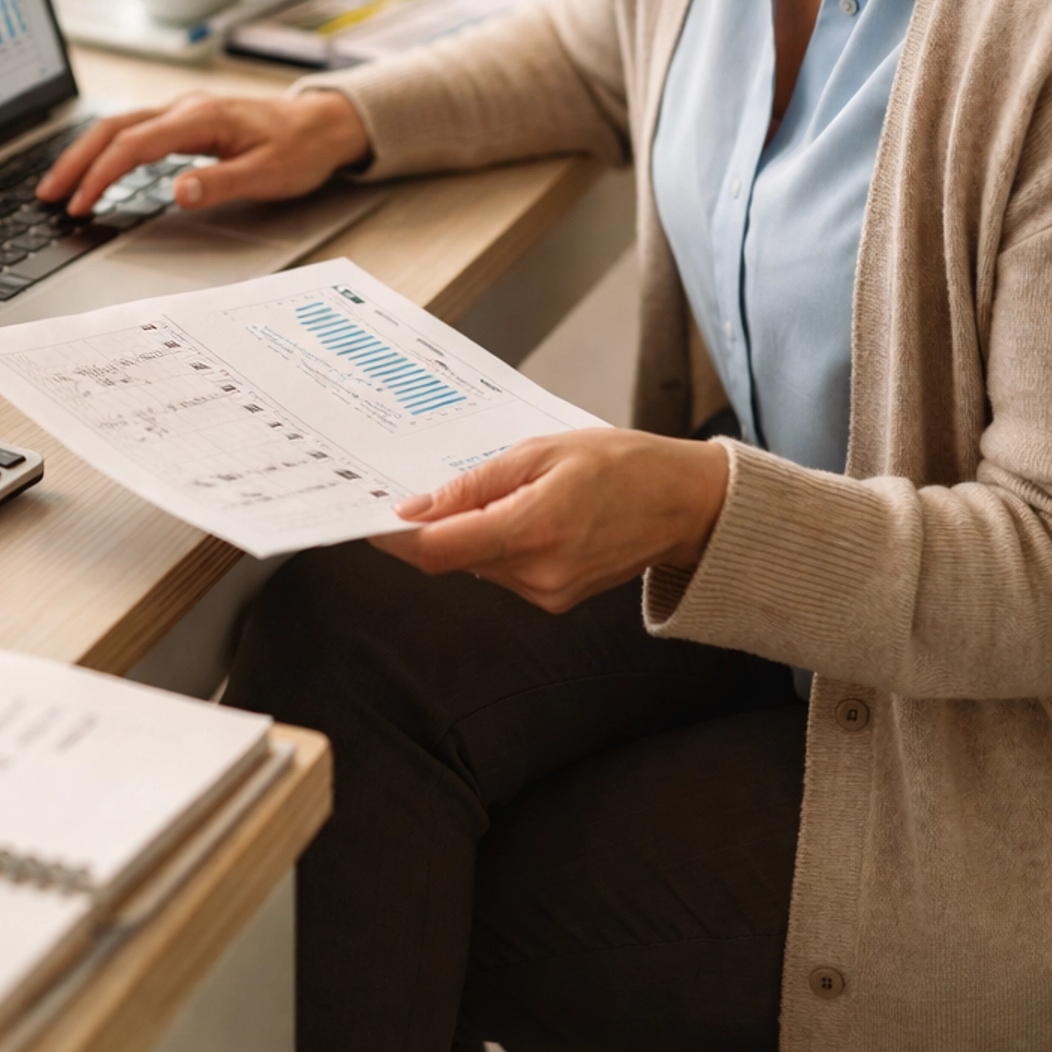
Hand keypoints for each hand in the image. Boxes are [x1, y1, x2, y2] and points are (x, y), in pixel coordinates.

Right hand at [36, 89, 369, 216]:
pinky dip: (108, 149)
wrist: (325, 123)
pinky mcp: (186, 121)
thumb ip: (219, 183)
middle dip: (76, 161)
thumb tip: (178, 191)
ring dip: (86, 154)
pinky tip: (97, 169)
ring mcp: (184, 112)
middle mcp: (186, 109)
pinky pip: (135, 130)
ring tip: (61, 186)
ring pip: (120, 126)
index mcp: (201, 118)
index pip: (134, 146)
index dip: (101, 175)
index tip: (81, 205)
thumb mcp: (267, 174)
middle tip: (49, 195)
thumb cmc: (300, 148)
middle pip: (114, 129)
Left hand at [374, 428, 729, 612]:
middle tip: (420, 488)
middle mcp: (538, 573)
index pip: (437, 550)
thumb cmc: (623, 465)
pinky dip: (495, 544)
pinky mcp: (555, 600)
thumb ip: (476, 483)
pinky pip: (503, 573)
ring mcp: (547, 593)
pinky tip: (519, 515)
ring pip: (476, 566)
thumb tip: (417, 508)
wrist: (683, 504)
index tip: (367, 517)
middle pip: (452, 559)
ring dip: (466, 534)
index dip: (394, 538)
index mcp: (533, 529)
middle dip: (430, 528)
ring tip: (494, 493)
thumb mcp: (544, 451)